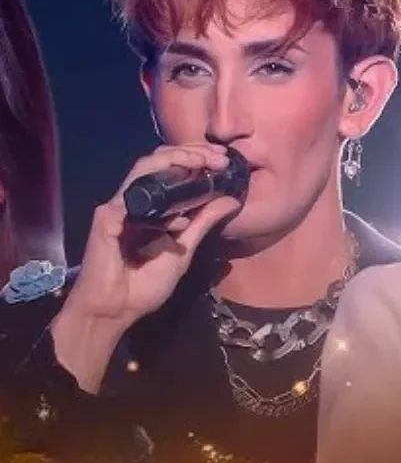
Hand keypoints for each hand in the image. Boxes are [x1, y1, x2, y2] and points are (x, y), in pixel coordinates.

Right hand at [51, 143, 241, 390]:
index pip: (173, 171)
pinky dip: (158, 189)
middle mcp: (136, 201)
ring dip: (178, 158)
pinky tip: (183, 194)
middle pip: (161, 162)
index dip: (198, 160)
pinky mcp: (108, 215)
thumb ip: (204, 223)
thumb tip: (231, 200)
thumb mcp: (184, 250)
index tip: (225, 161)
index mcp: (154, 207)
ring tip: (205, 160)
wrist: (116, 310)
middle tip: (220, 156)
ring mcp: (120, 205)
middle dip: (192, 152)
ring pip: (147, 166)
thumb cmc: (144, 285)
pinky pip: (134, 192)